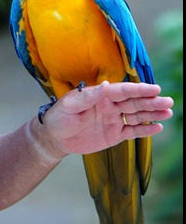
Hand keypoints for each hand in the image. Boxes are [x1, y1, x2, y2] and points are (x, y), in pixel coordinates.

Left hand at [43, 81, 173, 154]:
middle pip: (135, 102)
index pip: (124, 91)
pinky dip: (145, 130)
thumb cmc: (59, 117)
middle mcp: (111, 106)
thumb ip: (89, 97)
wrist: (54, 137)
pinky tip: (157, 128)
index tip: (155, 89)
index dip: (139, 90)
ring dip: (153, 114)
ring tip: (168, 112)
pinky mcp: (114, 134)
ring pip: (137, 116)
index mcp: (102, 95)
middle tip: (168, 101)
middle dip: (152, 101)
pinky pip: (132, 131)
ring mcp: (114, 120)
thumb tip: (106, 85)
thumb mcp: (70, 105)